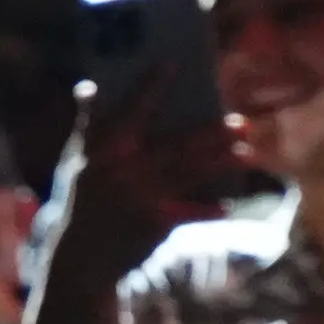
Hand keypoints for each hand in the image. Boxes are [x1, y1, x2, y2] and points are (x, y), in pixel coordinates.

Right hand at [45, 70, 230, 288]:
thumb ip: (87, 127)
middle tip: (243, 123)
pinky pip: (190, 213)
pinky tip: (228, 205)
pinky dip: (209, 210)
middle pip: (176, 144)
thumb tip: (89, 86)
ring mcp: (140, 197)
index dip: (150, 86)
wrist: (79, 260)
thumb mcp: (74, 163)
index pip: (129, 110)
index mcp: (102, 150)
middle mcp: (123, 170)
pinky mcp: (155, 224)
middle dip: (213, 133)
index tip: (172, 63)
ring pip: (191, 173)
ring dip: (222, 163)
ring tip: (249, 154)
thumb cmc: (79, 204)